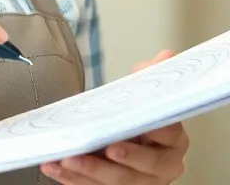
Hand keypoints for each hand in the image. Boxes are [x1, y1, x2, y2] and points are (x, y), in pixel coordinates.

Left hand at [41, 50, 189, 183]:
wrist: (128, 136)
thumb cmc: (139, 117)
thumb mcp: (145, 94)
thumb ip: (152, 76)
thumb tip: (164, 56)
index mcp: (174, 140)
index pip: (167, 135)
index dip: (151, 135)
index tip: (125, 135)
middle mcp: (163, 166)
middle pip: (142, 167)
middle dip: (118, 160)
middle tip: (100, 149)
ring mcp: (142, 182)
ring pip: (118, 182)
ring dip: (89, 172)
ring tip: (66, 159)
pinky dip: (73, 179)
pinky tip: (55, 168)